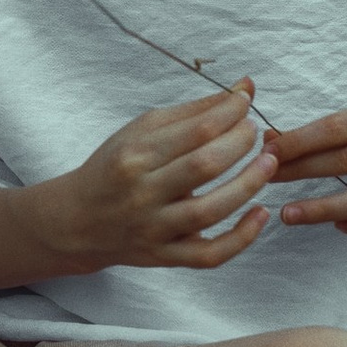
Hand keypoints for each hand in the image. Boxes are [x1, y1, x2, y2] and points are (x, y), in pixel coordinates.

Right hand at [41, 84, 272, 271]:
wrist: (77, 221)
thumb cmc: (115, 167)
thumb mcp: (140, 132)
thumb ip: (193, 113)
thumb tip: (243, 89)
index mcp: (134, 155)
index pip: (195, 130)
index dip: (230, 112)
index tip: (245, 101)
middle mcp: (142, 192)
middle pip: (204, 166)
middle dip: (241, 144)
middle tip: (254, 132)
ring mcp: (154, 228)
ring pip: (210, 211)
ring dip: (249, 185)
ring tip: (269, 163)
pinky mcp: (165, 256)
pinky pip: (209, 254)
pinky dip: (241, 238)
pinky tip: (261, 213)